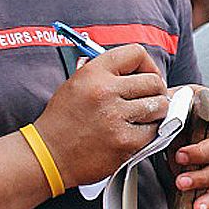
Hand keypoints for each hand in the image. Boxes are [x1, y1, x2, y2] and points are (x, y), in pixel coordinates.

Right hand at [34, 44, 168, 186]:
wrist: (49, 155)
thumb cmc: (61, 122)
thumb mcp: (76, 84)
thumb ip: (105, 72)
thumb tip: (138, 69)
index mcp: (93, 73)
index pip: (136, 53)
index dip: (147, 64)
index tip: (146, 75)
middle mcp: (105, 91)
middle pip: (154, 81)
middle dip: (155, 91)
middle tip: (146, 100)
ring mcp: (116, 117)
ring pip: (159, 105)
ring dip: (155, 112)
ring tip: (140, 117)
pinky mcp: (125, 142)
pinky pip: (154, 131)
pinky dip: (149, 133)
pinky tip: (133, 133)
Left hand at [170, 93, 208, 208]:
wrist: (184, 115)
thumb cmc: (179, 107)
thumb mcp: (175, 102)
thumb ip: (170, 110)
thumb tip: (158, 123)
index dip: (203, 148)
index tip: (179, 155)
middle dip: (204, 172)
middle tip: (180, 180)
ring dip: (205, 186)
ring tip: (187, 196)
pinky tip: (198, 208)